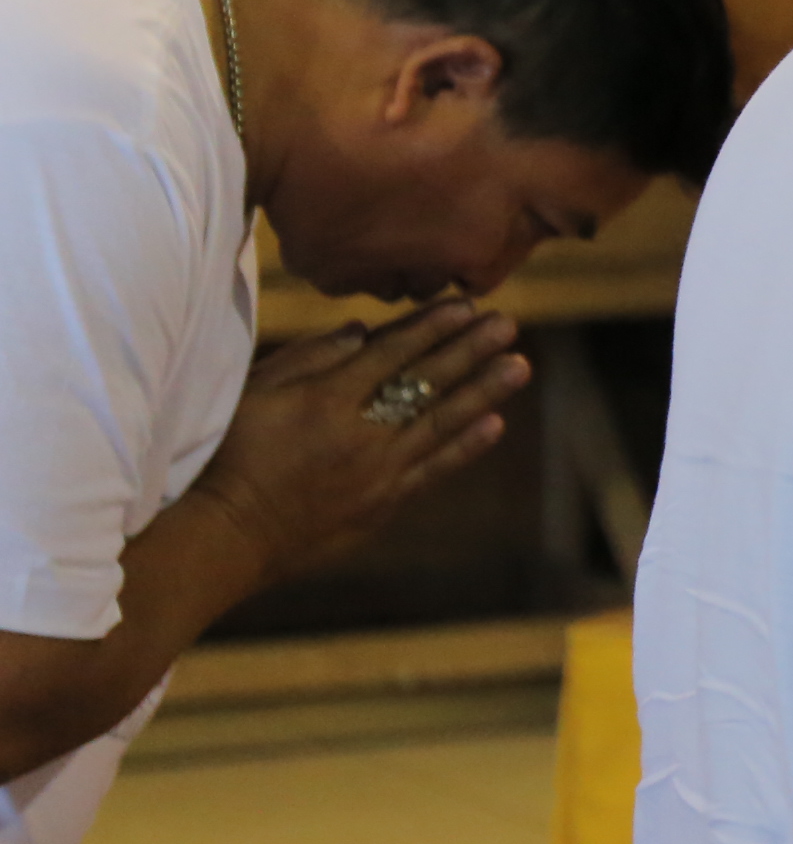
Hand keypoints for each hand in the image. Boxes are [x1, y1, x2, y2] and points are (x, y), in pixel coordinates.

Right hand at [189, 303, 530, 587]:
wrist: (221, 538)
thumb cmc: (225, 459)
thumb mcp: (252, 396)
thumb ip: (307, 359)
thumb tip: (362, 330)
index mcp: (326, 399)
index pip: (393, 353)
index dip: (433, 327)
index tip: (467, 305)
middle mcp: (361, 433)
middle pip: (427, 382)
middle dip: (471, 349)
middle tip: (508, 323)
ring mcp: (375, 472)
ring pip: (442, 423)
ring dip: (484, 392)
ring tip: (520, 365)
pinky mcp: (380, 505)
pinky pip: (433, 470)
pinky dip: (465, 446)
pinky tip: (494, 425)